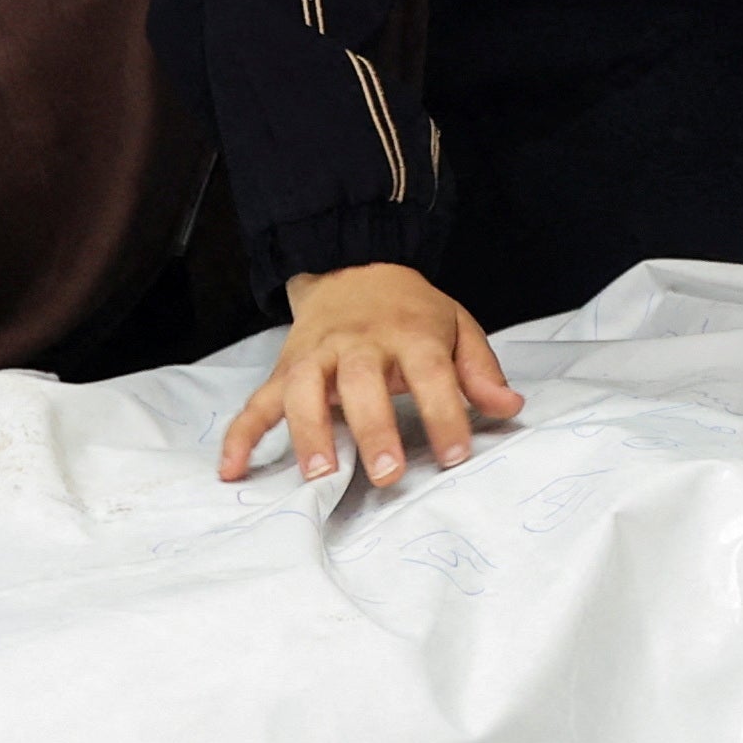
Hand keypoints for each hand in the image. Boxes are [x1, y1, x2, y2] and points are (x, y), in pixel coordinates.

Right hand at [217, 260, 522, 485]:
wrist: (353, 268)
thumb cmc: (411, 311)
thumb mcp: (457, 326)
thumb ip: (480, 371)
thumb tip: (510, 408)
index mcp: (410, 333)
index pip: (433, 373)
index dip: (445, 413)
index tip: (456, 455)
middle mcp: (359, 344)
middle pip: (363, 384)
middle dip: (374, 430)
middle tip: (386, 475)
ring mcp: (316, 355)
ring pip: (305, 391)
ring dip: (309, 433)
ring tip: (319, 475)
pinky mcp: (285, 369)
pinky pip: (256, 402)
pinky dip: (240, 436)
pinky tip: (232, 470)